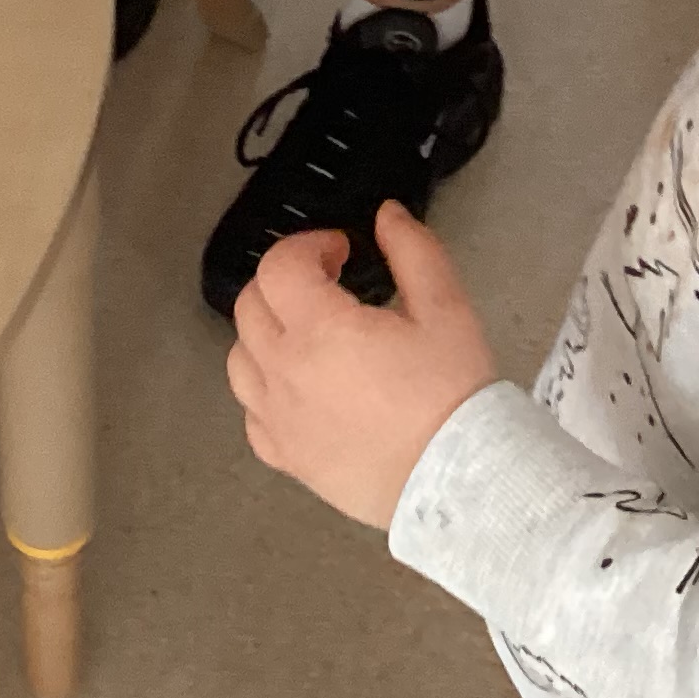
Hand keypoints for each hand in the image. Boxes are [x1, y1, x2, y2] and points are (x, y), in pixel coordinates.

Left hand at [227, 203, 498, 527]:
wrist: (458, 482)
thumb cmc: (452, 395)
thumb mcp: (447, 308)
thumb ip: (414, 251)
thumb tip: (387, 216)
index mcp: (320, 329)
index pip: (280, 266)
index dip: (308, 246)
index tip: (341, 252)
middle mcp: (285, 372)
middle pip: (251, 306)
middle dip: (285, 282)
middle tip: (328, 285)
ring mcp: (278, 419)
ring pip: (240, 358)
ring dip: (266, 333)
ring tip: (309, 335)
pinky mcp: (285, 457)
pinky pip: (252, 414)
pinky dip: (266, 391)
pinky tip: (300, 389)